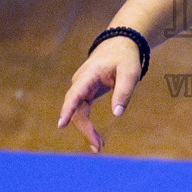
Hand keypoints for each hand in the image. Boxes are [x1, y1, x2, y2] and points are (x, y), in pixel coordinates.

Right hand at [58, 37, 143, 151]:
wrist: (120, 44)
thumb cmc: (125, 58)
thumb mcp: (130, 73)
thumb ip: (124, 92)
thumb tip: (117, 114)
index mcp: (89, 75)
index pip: (75, 94)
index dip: (68, 110)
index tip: (61, 124)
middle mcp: (80, 82)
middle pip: (76, 109)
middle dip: (85, 129)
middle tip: (98, 146)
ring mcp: (81, 88)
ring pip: (79, 113)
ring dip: (87, 130)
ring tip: (99, 147)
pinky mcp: (85, 93)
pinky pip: (83, 112)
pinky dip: (88, 125)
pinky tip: (96, 138)